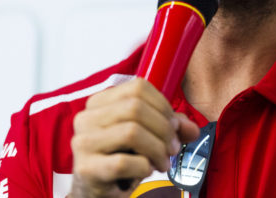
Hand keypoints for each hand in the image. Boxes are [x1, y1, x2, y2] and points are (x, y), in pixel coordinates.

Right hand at [69, 78, 198, 197]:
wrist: (96, 191)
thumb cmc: (121, 158)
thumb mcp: (147, 136)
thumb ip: (171, 127)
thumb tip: (192, 129)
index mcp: (100, 102)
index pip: (138, 87)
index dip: (163, 105)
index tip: (173, 125)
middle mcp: (86, 118)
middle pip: (136, 108)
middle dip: (163, 129)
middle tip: (173, 148)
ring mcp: (83, 143)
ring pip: (131, 132)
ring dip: (157, 149)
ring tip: (164, 163)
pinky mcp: (86, 168)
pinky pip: (124, 162)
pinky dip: (143, 167)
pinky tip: (145, 171)